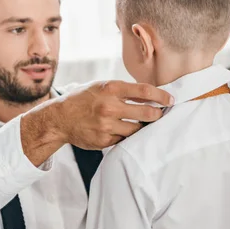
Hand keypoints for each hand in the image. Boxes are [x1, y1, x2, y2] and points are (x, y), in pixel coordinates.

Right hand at [20, 81, 172, 165]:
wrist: (59, 118)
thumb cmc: (83, 99)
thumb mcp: (101, 87)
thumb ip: (124, 90)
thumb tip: (150, 95)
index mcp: (110, 89)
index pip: (144, 91)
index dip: (161, 95)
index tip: (170, 100)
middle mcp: (109, 107)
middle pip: (146, 112)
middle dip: (158, 114)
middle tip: (161, 114)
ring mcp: (106, 125)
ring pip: (137, 129)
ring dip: (144, 127)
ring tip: (144, 123)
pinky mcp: (104, 140)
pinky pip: (124, 140)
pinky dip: (128, 136)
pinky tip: (126, 131)